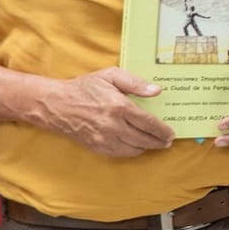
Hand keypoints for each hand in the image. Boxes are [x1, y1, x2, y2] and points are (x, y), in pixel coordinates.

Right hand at [35, 67, 175, 156]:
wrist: (57, 105)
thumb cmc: (85, 88)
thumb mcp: (110, 76)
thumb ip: (135, 83)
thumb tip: (156, 91)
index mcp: (119, 107)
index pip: (149, 123)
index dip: (163, 130)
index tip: (171, 133)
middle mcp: (114, 126)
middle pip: (145, 139)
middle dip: (159, 141)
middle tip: (167, 141)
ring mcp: (105, 139)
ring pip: (135, 149)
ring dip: (147, 147)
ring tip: (155, 143)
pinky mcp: (98, 147)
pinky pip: (122, 154)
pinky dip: (133, 151)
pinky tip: (137, 145)